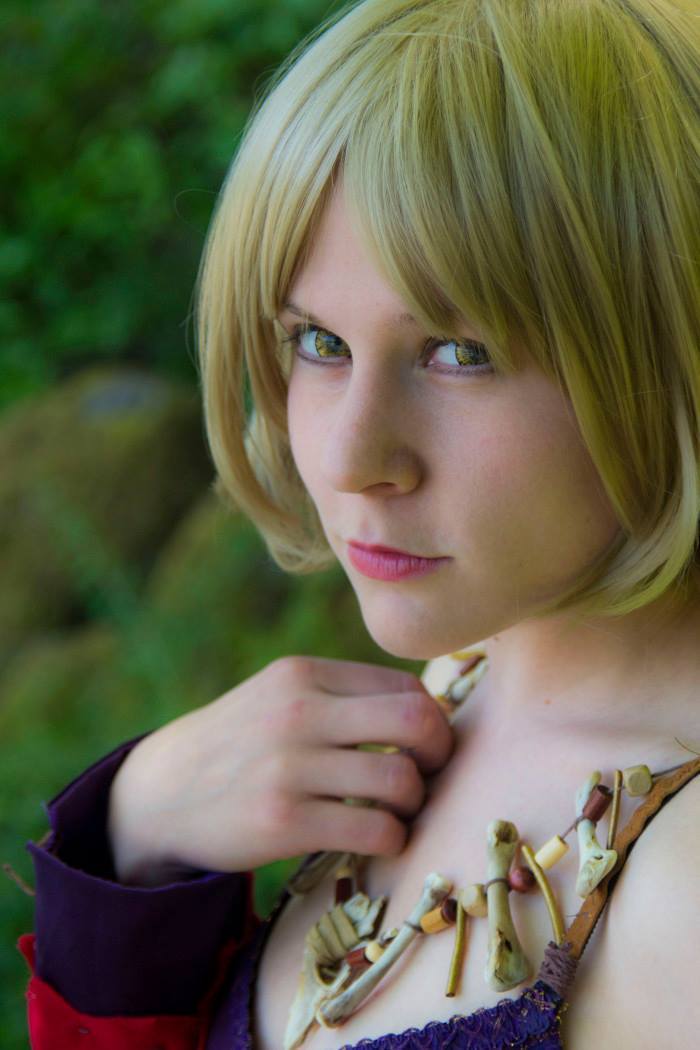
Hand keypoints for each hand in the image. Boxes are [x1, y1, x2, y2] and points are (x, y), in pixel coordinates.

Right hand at [107, 656, 454, 884]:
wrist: (161, 793)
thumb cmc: (240, 744)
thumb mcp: (279, 697)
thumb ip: (341, 695)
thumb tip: (427, 712)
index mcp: (303, 674)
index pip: (405, 687)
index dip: (432, 720)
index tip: (424, 747)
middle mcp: (297, 712)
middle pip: (416, 720)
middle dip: (440, 751)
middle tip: (430, 775)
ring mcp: (288, 767)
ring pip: (400, 779)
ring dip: (415, 802)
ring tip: (398, 812)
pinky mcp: (282, 821)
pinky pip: (375, 829)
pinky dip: (393, 838)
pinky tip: (378, 839)